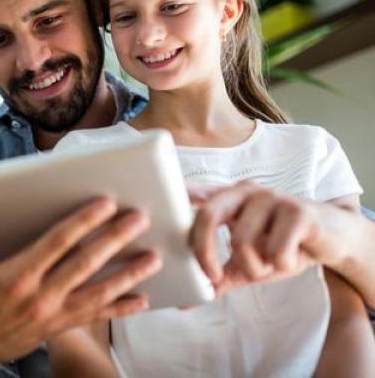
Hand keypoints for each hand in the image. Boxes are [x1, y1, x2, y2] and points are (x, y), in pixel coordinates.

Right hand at [0, 197, 160, 373]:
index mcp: (17, 275)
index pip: (58, 242)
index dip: (84, 222)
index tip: (105, 205)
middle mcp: (40, 296)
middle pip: (86, 263)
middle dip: (114, 240)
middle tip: (138, 220)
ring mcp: (52, 315)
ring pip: (98, 292)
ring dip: (128, 275)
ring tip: (152, 258)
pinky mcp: (58, 328)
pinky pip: (94, 318)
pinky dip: (120, 309)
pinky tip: (141, 300)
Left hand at [189, 181, 326, 294]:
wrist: (333, 239)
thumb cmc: (283, 246)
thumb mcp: (248, 263)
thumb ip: (219, 276)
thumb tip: (186, 301)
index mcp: (228, 198)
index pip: (195, 194)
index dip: (176, 198)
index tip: (160, 211)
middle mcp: (245, 192)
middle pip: (208, 215)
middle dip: (204, 251)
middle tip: (211, 277)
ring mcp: (272, 197)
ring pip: (242, 240)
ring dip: (254, 266)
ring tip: (269, 265)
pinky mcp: (298, 210)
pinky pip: (276, 248)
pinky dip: (280, 264)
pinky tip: (291, 258)